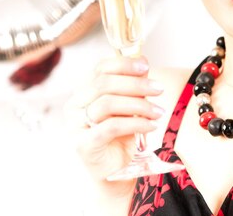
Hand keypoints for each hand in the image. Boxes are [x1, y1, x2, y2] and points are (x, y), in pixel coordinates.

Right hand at [64, 56, 164, 192]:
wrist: (114, 170)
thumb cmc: (119, 136)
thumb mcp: (128, 107)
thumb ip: (132, 87)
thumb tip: (143, 62)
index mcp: (83, 92)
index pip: (100, 68)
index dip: (123, 64)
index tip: (145, 67)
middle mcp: (74, 106)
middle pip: (104, 84)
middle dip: (136, 84)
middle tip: (158, 89)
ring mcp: (75, 125)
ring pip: (108, 104)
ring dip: (139, 105)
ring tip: (158, 111)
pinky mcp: (83, 144)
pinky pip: (112, 126)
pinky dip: (135, 124)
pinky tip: (150, 126)